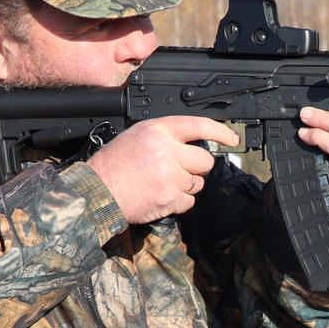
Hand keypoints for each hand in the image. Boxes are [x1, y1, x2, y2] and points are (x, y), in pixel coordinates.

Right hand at [86, 115, 239, 224]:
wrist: (97, 191)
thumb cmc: (113, 164)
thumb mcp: (137, 136)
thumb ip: (165, 137)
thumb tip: (192, 144)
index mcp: (158, 131)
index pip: (199, 125)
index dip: (220, 132)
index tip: (231, 139)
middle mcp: (167, 151)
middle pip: (205, 160)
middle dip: (196, 168)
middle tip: (178, 170)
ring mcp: (170, 176)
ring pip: (198, 183)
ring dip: (186, 185)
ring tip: (163, 183)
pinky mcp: (169, 198)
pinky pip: (189, 201)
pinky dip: (179, 202)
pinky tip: (161, 196)